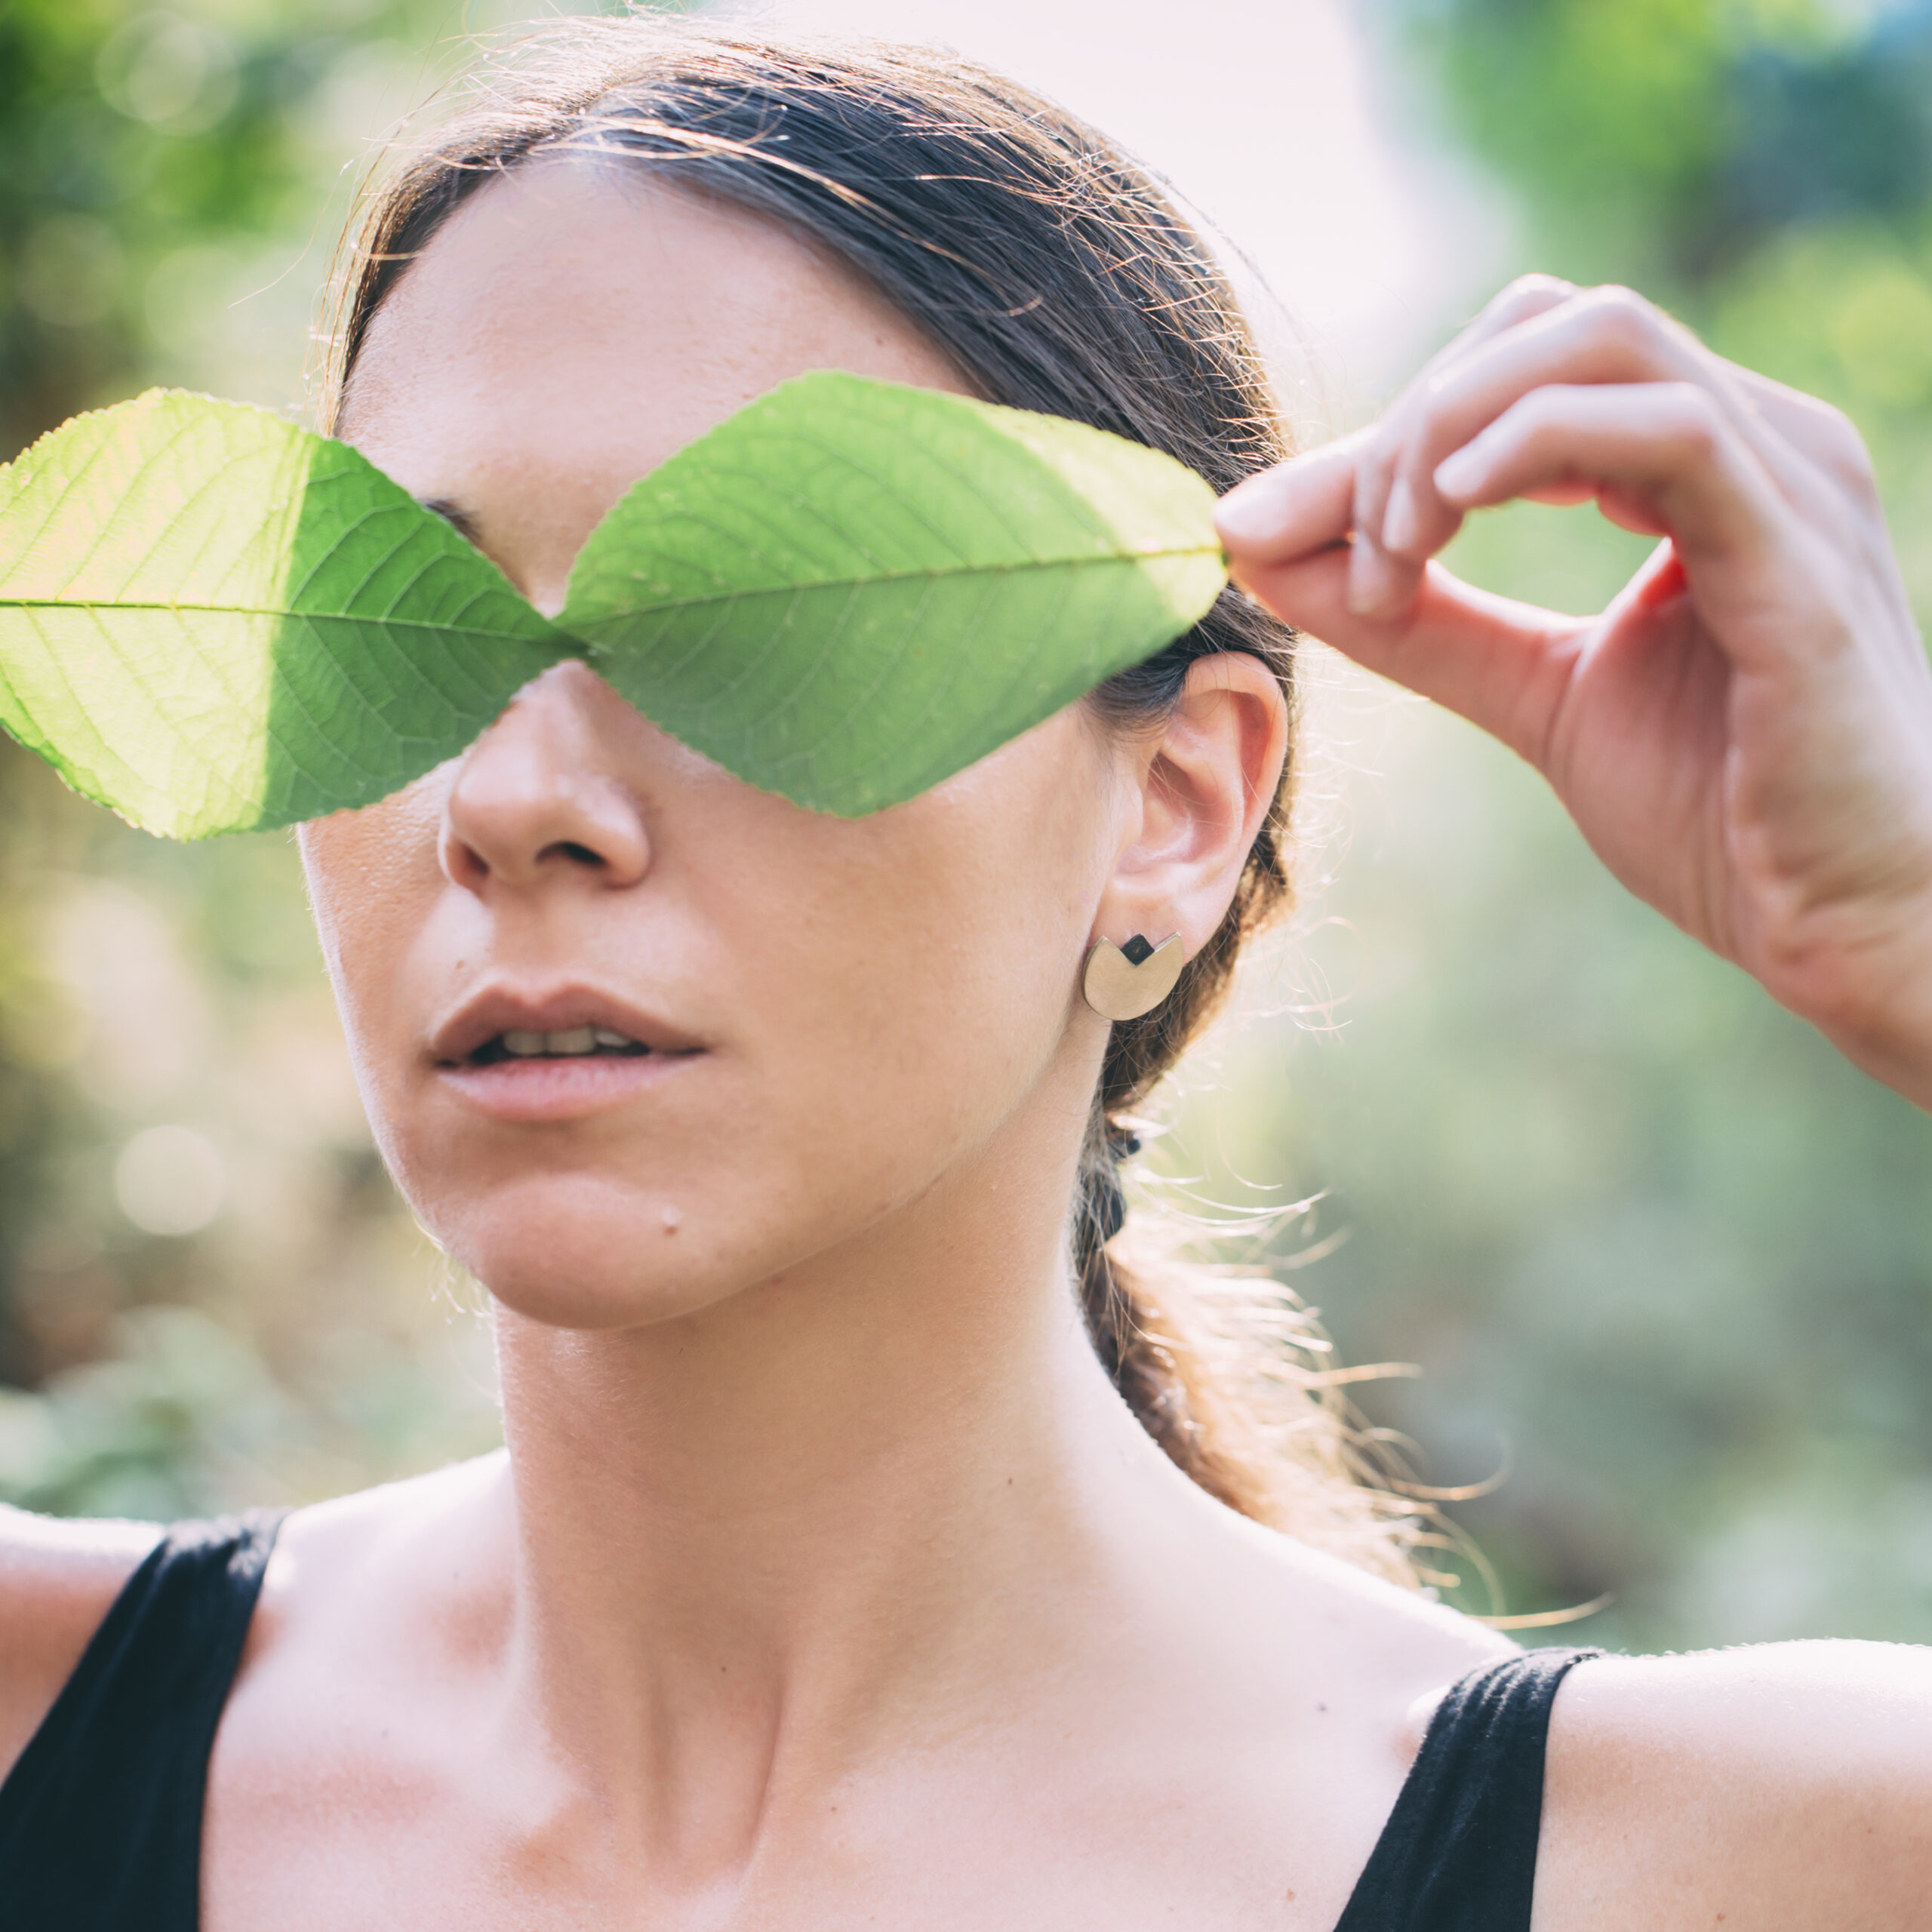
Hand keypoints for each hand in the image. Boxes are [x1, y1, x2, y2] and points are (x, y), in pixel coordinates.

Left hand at [1216, 276, 1931, 1108]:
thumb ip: (1419, 624)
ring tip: (1395, 555)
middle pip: (1545, 324)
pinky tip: (1449, 514)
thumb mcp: (1538, 698)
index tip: (1274, 531)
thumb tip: (1266, 550)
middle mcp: (1754, 441)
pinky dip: (1534, 442)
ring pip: (1597, 340)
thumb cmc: (1721, 811)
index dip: (1385, 436)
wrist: (1847, 924)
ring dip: (1449, 431)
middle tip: (1354, 558)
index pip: (1520, 368)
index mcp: (1701, 464)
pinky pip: (1668, 428)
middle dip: (1411, 423)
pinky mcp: (1798, 560)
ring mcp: (1788, 483)